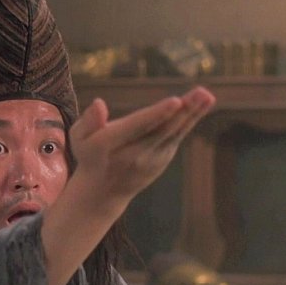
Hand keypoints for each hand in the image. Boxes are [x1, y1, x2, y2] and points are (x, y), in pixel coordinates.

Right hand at [69, 86, 214, 204]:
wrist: (102, 191)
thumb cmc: (90, 155)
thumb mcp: (79, 138)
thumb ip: (89, 121)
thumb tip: (99, 104)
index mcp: (111, 145)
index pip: (137, 127)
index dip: (157, 114)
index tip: (176, 101)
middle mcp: (134, 154)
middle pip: (162, 130)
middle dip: (183, 111)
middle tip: (202, 93)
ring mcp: (151, 160)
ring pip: (174, 133)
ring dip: (193, 114)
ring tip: (207, 95)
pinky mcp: (161, 160)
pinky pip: (177, 137)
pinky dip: (190, 121)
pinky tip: (202, 104)